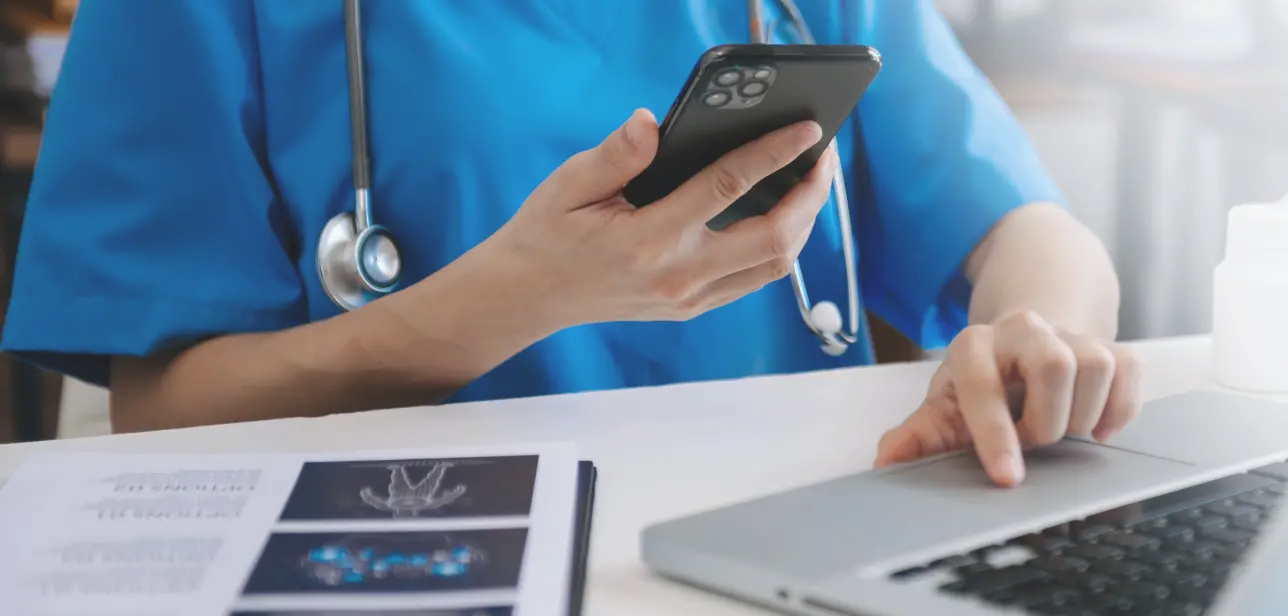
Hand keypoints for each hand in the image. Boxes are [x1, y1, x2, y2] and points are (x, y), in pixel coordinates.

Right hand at [487, 108, 835, 328]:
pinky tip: (783, 214)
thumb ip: (616, 154)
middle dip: (810, 197)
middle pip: (773, 240)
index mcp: (649, 239)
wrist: (529, 296)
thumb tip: (651, 123)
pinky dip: (780, 246)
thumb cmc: (547, 234)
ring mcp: (690, 297)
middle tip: (823, 158)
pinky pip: (753, 279)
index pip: (727, 188)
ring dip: (803, 224)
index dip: (773, 155)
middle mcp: (679, 275)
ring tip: (812, 183)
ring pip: (774, 266)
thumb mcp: (569, 185)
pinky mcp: (692, 307)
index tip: (806, 132)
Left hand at [873, 310, 1143, 486]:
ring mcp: (1070, 334)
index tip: (1007, 477)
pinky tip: (1097, 428)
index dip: (995, 435)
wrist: (1023, 344)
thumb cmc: (981, 385)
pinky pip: (1130, 371)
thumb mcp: (944, 408)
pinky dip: (1119, 409)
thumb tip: (887, 461)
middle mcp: (1023, 330)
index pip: (985, 385)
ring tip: (1060, 430)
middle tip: (1033, 440)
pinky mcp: (1110, 345)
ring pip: (1096, 366)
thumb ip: (918, 436)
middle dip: (1046, 422)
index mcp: (974, 345)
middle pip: (1055, 366)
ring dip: (1082, 416)